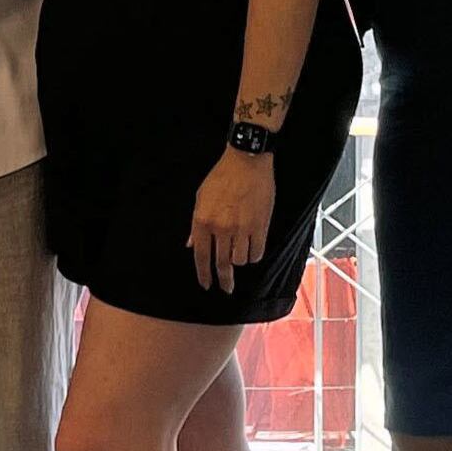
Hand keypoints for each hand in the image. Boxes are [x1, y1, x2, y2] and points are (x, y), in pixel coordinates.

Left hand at [190, 148, 277, 291]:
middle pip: (222, 264)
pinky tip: (252, 249)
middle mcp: (221, 228)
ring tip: (240, 253)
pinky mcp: (260, 226)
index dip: (203, 275)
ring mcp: (241, 228)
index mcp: (203, 221)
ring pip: (240, 260)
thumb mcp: (201, 198)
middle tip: (226, 288)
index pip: (201, 257)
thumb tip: (192, 245)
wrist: (246, 161)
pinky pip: (257, 252)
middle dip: (224, 279)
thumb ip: (196, 225)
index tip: (207, 285)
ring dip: (240, 261)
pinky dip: (254, 255)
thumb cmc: (222, 176)